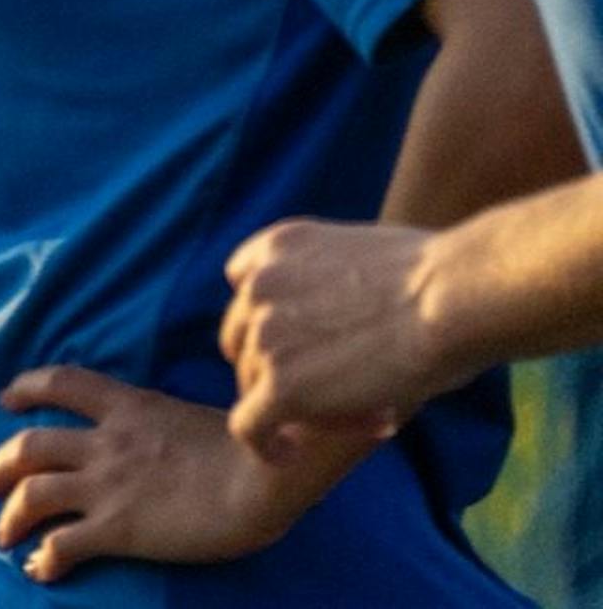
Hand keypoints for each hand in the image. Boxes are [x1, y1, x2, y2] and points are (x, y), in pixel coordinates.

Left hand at [0, 365, 357, 579]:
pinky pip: (62, 543)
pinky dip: (43, 557)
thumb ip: (222, 407)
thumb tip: (289, 392)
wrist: (266, 480)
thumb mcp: (224, 411)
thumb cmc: (266, 444)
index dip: (28, 388)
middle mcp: (107, 442)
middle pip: (30, 445)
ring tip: (1, 533)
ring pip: (31, 493)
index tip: (7, 399)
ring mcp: (108, 485)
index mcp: (130, 406)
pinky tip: (40, 570)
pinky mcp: (117, 528)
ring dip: (9, 513)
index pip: (62, 383)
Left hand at [219, 218, 446, 458]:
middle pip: (247, 343)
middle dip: (287, 368)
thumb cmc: (444, 279)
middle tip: (350, 390)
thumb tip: (350, 315)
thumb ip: (335, 282)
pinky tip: (290, 455)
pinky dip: (266, 445)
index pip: (246, 289)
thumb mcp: (367, 256)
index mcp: (278, 246)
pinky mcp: (280, 385)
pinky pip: (250, 426)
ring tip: (365, 415)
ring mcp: (263, 335)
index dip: (273, 323)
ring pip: (255, 386)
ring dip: (299, 406)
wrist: (454, 297)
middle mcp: (257, 285)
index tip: (310, 347)